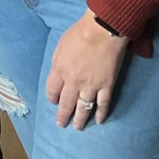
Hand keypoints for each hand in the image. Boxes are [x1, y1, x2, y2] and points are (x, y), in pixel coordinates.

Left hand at [46, 9, 127, 129]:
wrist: (102, 30)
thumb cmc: (80, 33)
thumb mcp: (61, 45)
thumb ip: (57, 61)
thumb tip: (57, 73)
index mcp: (60, 70)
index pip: (52, 90)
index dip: (52, 98)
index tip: (54, 102)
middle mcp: (73, 81)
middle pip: (66, 103)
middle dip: (63, 115)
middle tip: (61, 124)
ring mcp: (91, 85)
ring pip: (83, 108)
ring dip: (80, 120)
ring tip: (78, 127)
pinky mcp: (107, 85)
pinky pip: (103, 104)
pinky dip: (101, 114)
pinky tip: (99, 121)